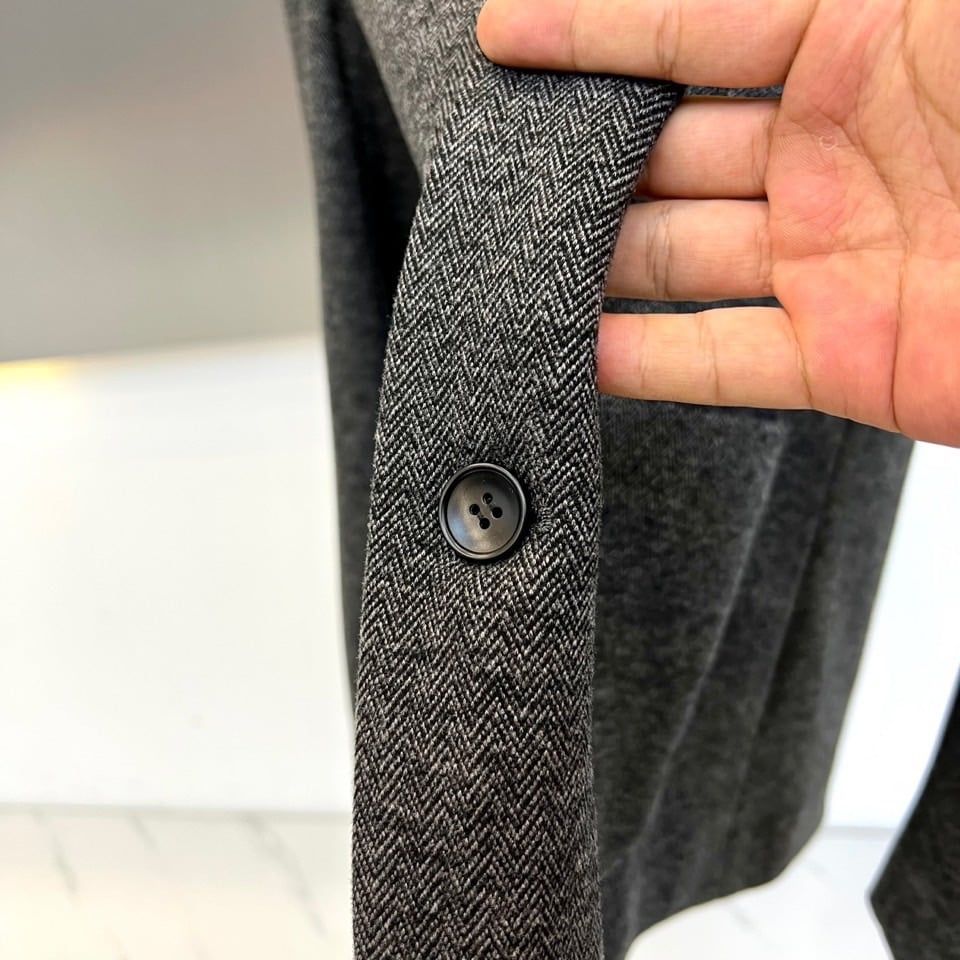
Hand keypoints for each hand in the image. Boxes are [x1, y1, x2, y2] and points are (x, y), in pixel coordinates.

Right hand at [477, 0, 959, 445]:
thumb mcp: (943, 0)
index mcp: (863, 32)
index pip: (688, 22)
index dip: (588, 28)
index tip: (501, 39)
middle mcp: (834, 146)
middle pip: (667, 149)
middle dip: (577, 156)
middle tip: (494, 168)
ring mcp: (831, 255)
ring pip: (676, 257)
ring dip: (592, 264)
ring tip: (507, 267)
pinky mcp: (843, 353)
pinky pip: (717, 359)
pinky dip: (641, 363)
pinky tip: (572, 355)